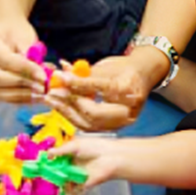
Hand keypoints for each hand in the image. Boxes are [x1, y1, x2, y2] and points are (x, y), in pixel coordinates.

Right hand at [0, 17, 45, 103]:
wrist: (4, 30)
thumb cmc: (15, 31)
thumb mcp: (25, 36)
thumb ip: (30, 55)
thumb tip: (40, 75)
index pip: (5, 60)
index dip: (25, 70)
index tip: (43, 76)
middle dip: (22, 85)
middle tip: (42, 87)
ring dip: (21, 96)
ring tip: (40, 94)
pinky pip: (0, 96)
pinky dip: (18, 99)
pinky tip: (34, 97)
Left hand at [42, 53, 161, 131]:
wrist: (143, 76)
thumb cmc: (123, 68)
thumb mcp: (105, 66)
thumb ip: (83, 72)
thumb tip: (61, 72)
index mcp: (127, 87)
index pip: (97, 87)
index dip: (76, 82)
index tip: (60, 76)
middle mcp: (128, 108)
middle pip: (94, 112)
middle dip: (70, 102)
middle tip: (53, 92)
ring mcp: (123, 121)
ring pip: (90, 123)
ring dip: (67, 112)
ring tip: (52, 101)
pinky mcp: (116, 128)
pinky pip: (90, 128)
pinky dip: (74, 118)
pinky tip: (62, 109)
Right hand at [51, 135, 127, 188]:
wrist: (110, 158)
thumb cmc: (95, 147)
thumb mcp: (75, 145)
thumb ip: (60, 151)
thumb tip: (47, 154)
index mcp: (70, 154)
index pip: (55, 158)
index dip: (48, 161)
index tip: (40, 162)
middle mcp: (72, 165)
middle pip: (57, 170)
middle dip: (50, 172)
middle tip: (44, 172)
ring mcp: (76, 175)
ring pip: (62, 180)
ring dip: (58, 180)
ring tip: (55, 177)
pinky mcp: (81, 184)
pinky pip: (71, 189)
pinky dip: (68, 189)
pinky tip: (65, 183)